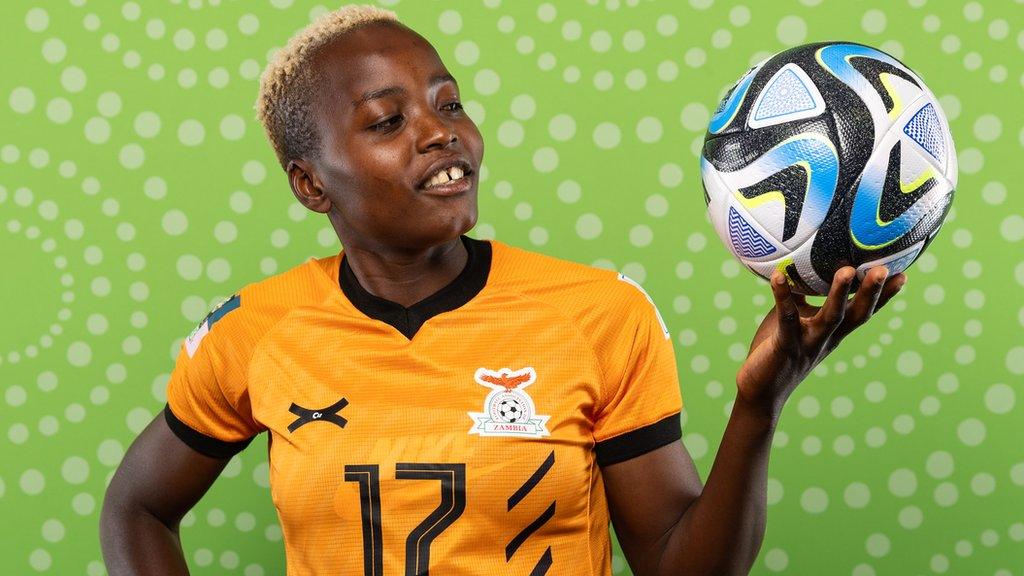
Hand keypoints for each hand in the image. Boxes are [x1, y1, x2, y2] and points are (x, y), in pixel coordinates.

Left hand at [735, 265, 906, 418]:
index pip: (863, 311)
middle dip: (871, 292)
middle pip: (856, 314)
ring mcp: (808, 342)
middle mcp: (827, 338)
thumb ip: (801, 297)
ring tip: (847, 270)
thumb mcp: (795, 319)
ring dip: (839, 294)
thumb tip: (800, 265)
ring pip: (831, 317)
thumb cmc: (777, 349)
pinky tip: (778, 276)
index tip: (903, 275)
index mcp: (833, 332)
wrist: (761, 389)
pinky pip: (786, 317)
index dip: (884, 296)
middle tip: (884, 268)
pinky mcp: (786, 345)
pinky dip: (783, 296)